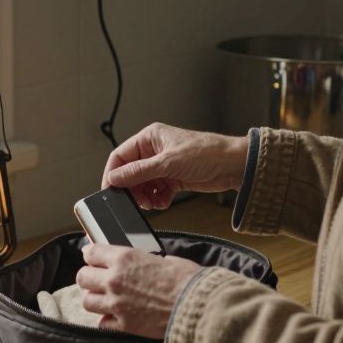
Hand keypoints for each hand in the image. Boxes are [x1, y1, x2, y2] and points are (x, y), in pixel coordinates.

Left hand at [75, 244, 200, 338]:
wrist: (196, 306)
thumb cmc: (186, 280)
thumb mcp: (165, 259)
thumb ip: (144, 260)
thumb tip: (142, 263)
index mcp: (124, 259)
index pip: (91, 253)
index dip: (91, 255)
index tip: (92, 257)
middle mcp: (114, 280)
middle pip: (82, 277)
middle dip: (89, 277)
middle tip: (98, 279)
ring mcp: (116, 304)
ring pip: (87, 301)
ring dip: (94, 298)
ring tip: (104, 298)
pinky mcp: (123, 324)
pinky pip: (102, 322)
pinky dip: (106, 319)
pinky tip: (115, 316)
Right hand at [102, 123, 248, 209]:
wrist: (233, 165)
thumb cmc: (206, 152)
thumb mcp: (167, 163)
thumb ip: (138, 172)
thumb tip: (114, 178)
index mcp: (149, 138)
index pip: (120, 156)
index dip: (113, 174)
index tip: (110, 191)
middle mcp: (154, 151)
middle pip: (130, 173)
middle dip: (132, 189)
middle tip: (135, 202)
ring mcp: (163, 166)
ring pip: (143, 185)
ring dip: (145, 197)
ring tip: (152, 203)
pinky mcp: (173, 179)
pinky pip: (156, 192)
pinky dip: (157, 199)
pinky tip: (163, 202)